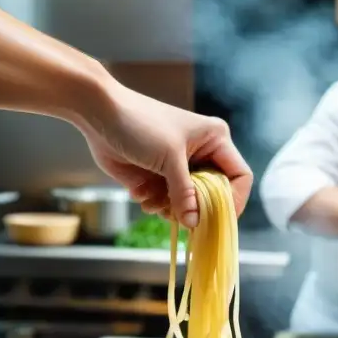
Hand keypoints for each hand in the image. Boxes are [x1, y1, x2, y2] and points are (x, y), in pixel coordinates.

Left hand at [83, 82, 252, 227]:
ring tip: (155, 202)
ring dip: (172, 209)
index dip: (234, 199)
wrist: (98, 114)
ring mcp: (178, 169)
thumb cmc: (140, 124)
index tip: (220, 217)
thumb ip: (185, 193)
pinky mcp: (158, 179)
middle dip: (197, 208)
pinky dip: (156, 206)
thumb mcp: (169, 158)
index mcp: (214, 140)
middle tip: (181, 215)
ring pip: (190, 205)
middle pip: (214, 196)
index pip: (239, 177)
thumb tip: (195, 223)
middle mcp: (201, 155)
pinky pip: (167, 205)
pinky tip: (142, 196)